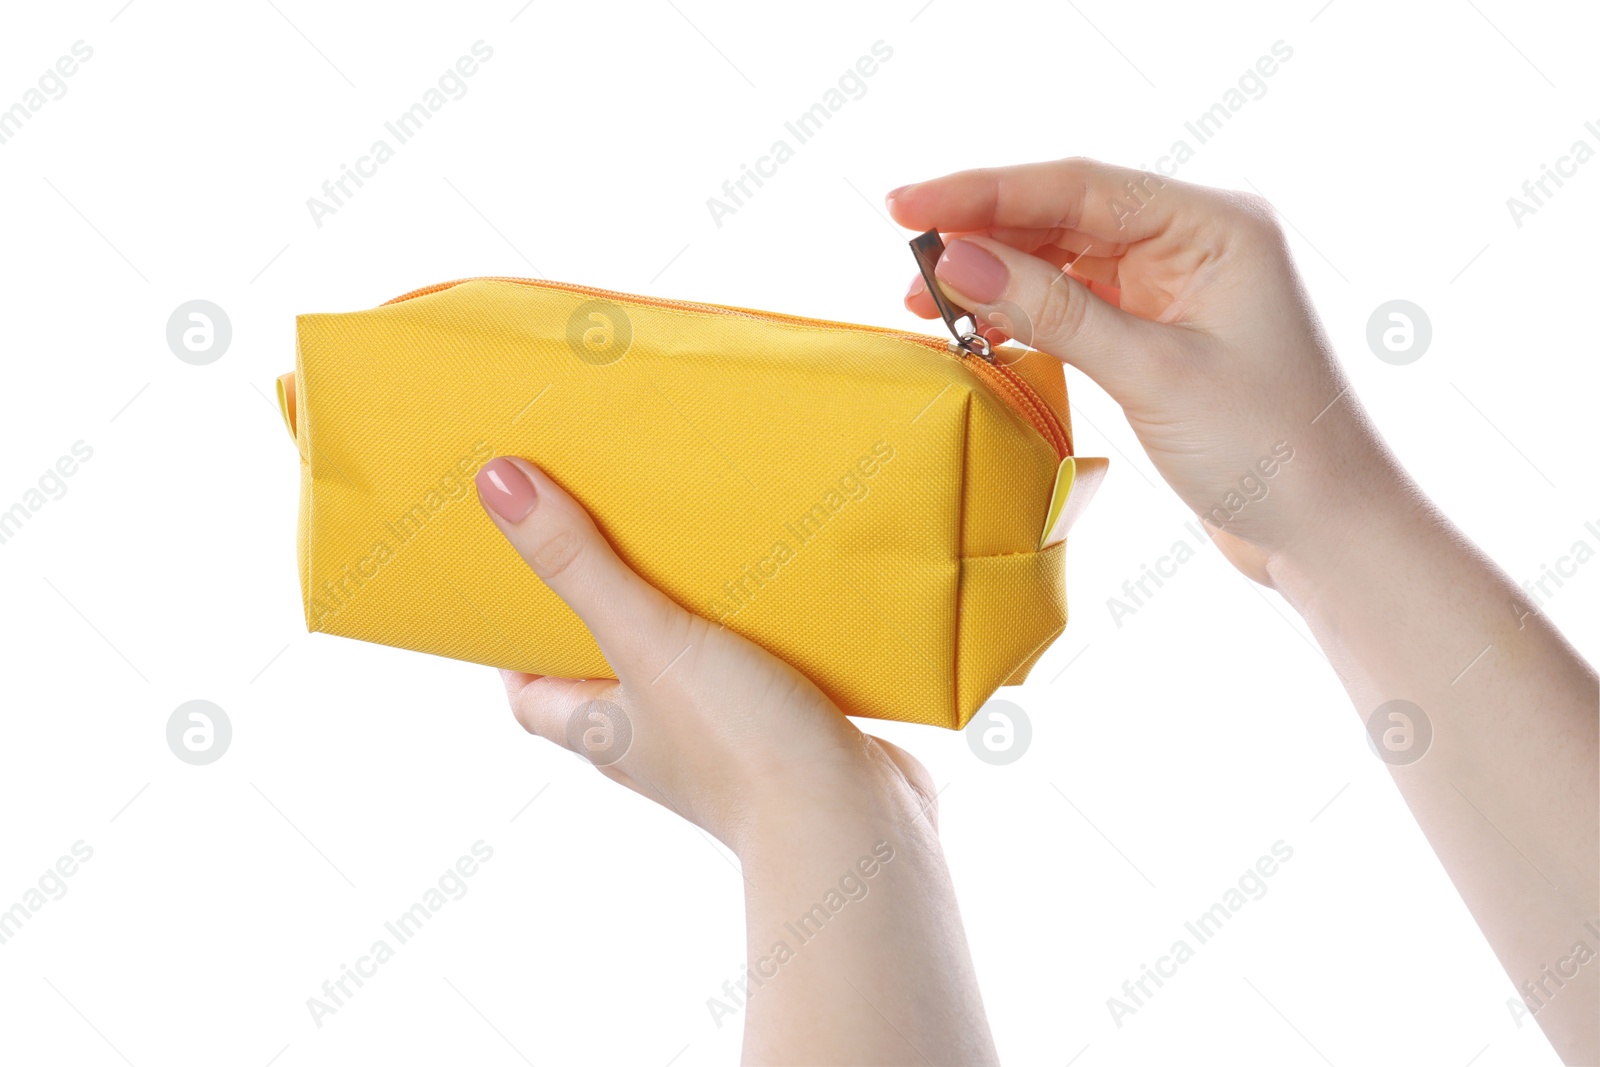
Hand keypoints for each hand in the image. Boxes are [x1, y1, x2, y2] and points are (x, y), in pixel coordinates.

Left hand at [472, 455, 934, 853]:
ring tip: (695, 550)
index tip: (517, 586)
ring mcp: (724, 744)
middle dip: (605, 617)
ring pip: (686, 673)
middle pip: (607, 676)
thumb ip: (578, 564)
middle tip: (609, 543)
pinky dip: (758, 638)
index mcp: (604, 732)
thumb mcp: (646, 638)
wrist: (851, 822)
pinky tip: (781, 593)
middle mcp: (656, 744)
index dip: (515, 648)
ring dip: (686, 622)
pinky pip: (757, 676)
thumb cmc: (739, 744)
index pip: (531, 695)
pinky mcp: (788, 735)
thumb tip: (496, 483)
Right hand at [888, 157, 1406, 581]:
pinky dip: (1025, 313)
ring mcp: (1176, 287)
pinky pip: (1075, 303)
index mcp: (1213, 223)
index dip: (984, 191)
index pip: (1078, 187)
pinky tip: (978, 325)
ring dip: (996, 277)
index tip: (908, 204)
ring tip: (923, 299)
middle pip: (1064, 215)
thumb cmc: (1270, 448)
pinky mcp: (1160, 333)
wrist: (1327, 530)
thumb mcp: (1152, 373)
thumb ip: (1054, 310)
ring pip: (1063, 260)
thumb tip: (959, 260)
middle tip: (903, 252)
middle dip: (982, 232)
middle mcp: (1195, 241)